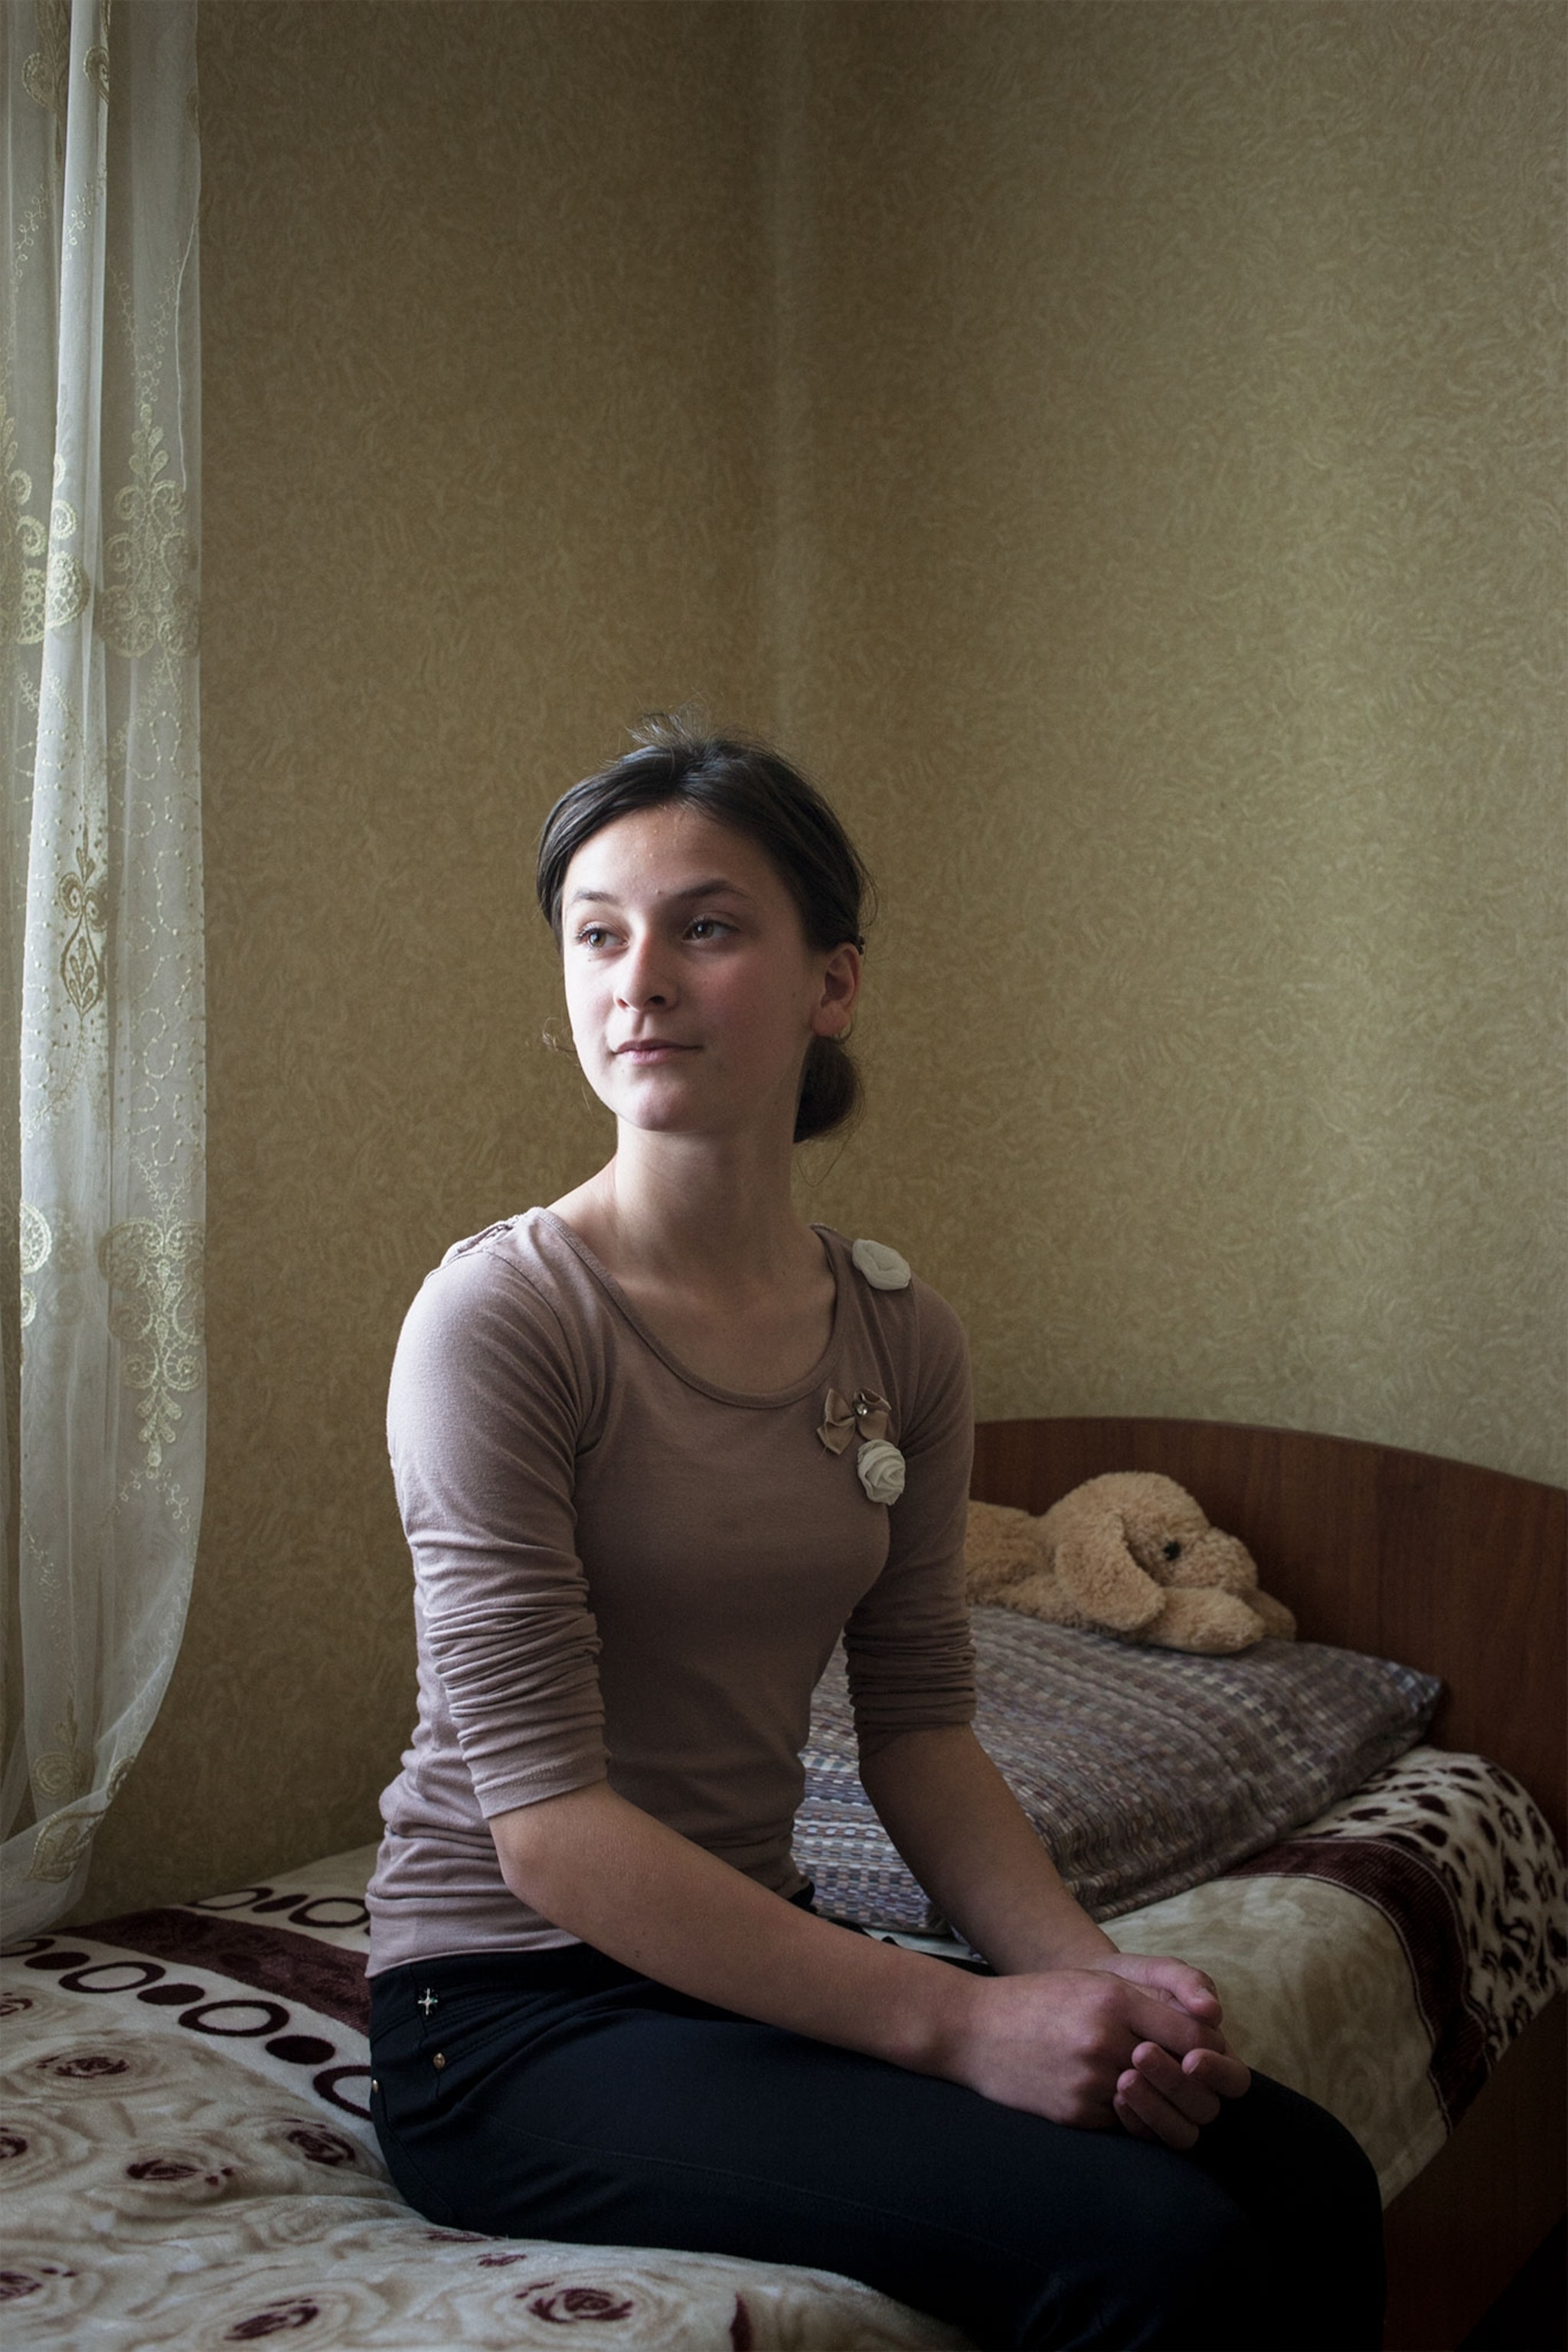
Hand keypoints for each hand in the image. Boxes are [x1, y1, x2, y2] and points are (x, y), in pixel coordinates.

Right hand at [947, 1963, 1240, 2144]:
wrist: (973, 2030)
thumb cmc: (1039, 2000)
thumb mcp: (1092, 1985)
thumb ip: (1145, 2004)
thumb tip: (1202, 2033)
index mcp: (1114, 2000)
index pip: (1191, 2033)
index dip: (1209, 2047)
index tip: (1210, 2053)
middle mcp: (1105, 2040)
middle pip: (1181, 2074)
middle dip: (1195, 2082)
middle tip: (1198, 2083)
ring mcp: (1089, 2081)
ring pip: (1153, 2103)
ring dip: (1161, 2101)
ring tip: (1162, 2095)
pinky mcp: (1075, 2113)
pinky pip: (1121, 2122)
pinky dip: (1125, 2114)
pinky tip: (1115, 2100)